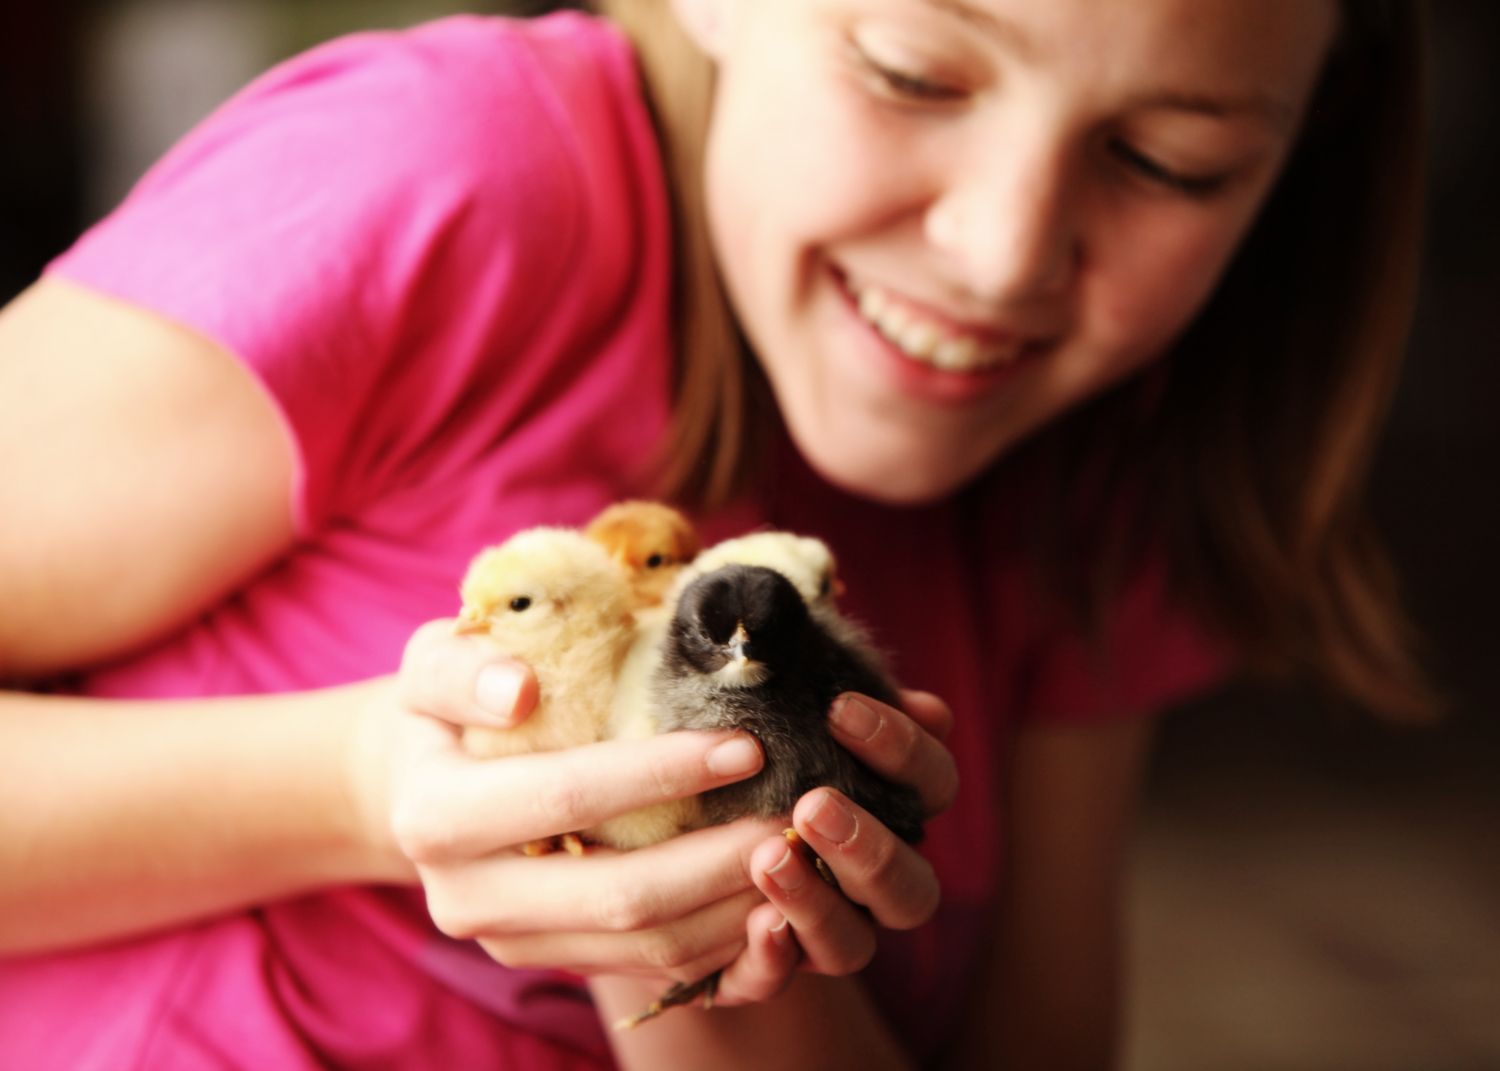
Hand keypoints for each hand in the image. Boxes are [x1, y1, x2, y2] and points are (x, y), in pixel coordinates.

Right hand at [352, 620, 781, 982]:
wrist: (419, 786)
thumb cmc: (448, 707)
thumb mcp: (432, 662)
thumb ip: (463, 668)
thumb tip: (519, 689)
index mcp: (435, 817)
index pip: (565, 798)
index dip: (659, 774)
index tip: (746, 745)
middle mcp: (469, 898)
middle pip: (620, 895)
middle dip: (721, 858)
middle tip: (799, 813)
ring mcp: (516, 944)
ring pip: (648, 947)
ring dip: (738, 905)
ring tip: (802, 851)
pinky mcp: (558, 963)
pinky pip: (657, 970)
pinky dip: (727, 941)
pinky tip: (779, 897)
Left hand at [712, 689, 958, 1005]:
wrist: (663, 813)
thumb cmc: (744, 745)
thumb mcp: (782, 710)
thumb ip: (831, 697)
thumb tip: (917, 701)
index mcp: (894, 807)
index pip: (932, 784)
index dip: (900, 750)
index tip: (838, 709)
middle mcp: (873, 880)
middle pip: (912, 888)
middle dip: (869, 848)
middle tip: (813, 804)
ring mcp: (826, 930)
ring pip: (853, 946)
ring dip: (818, 902)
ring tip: (769, 857)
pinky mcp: (765, 966)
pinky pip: (777, 981)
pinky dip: (774, 959)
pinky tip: (758, 925)